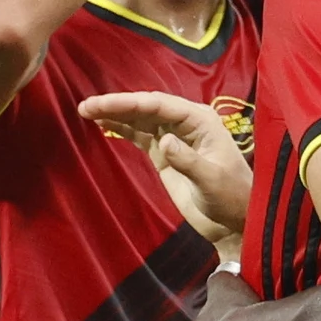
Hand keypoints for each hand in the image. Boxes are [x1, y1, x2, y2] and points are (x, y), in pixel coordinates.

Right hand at [79, 91, 251, 243]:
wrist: (234, 217)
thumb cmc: (231, 196)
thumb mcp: (211, 180)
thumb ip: (188, 160)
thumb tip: (164, 140)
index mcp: (201, 121)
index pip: (161, 105)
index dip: (130, 103)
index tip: (103, 103)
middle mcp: (187, 123)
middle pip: (147, 108)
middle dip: (117, 104)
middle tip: (86, 105)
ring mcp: (174, 137)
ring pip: (141, 119)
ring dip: (116, 113)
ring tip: (86, 110)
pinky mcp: (165, 153)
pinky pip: (140, 134)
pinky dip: (121, 128)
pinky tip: (102, 122)